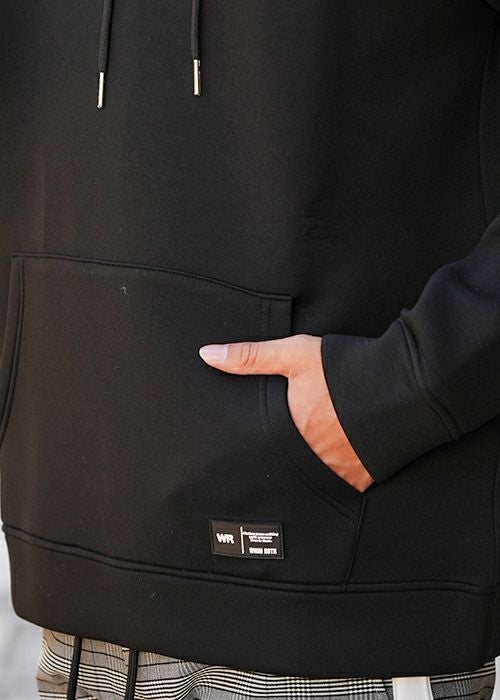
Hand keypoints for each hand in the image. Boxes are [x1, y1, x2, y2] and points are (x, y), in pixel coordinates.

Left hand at [199, 334, 374, 492]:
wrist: (404, 383)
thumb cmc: (344, 368)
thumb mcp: (294, 355)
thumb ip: (250, 357)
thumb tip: (206, 355)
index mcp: (289, 431)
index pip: (260, 451)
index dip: (252, 452)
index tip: (245, 456)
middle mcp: (310, 457)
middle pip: (286, 468)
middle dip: (280, 466)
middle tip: (273, 466)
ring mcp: (338, 471)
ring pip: (312, 480)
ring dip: (308, 474)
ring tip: (306, 465)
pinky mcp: (363, 478)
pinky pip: (342, 486)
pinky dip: (336, 479)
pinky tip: (336, 468)